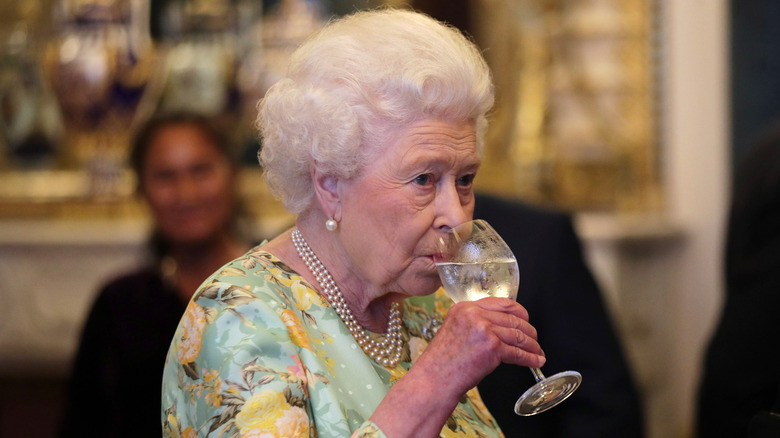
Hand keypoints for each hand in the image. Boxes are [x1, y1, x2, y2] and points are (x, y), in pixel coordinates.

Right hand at [414, 297, 545, 396]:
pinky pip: (517, 352)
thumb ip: (474, 323)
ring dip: (532, 345)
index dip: (518, 312)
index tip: (525, 320)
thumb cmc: (442, 362)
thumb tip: (500, 326)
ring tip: (537, 352)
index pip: (501, 303)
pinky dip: (530, 358)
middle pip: (512, 318)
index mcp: (464, 307)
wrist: (434, 379)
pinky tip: (535, 361)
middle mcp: (474, 314)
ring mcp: (484, 329)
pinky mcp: (492, 347)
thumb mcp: (455, 330)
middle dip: (528, 330)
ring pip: (518, 334)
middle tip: (534, 339)